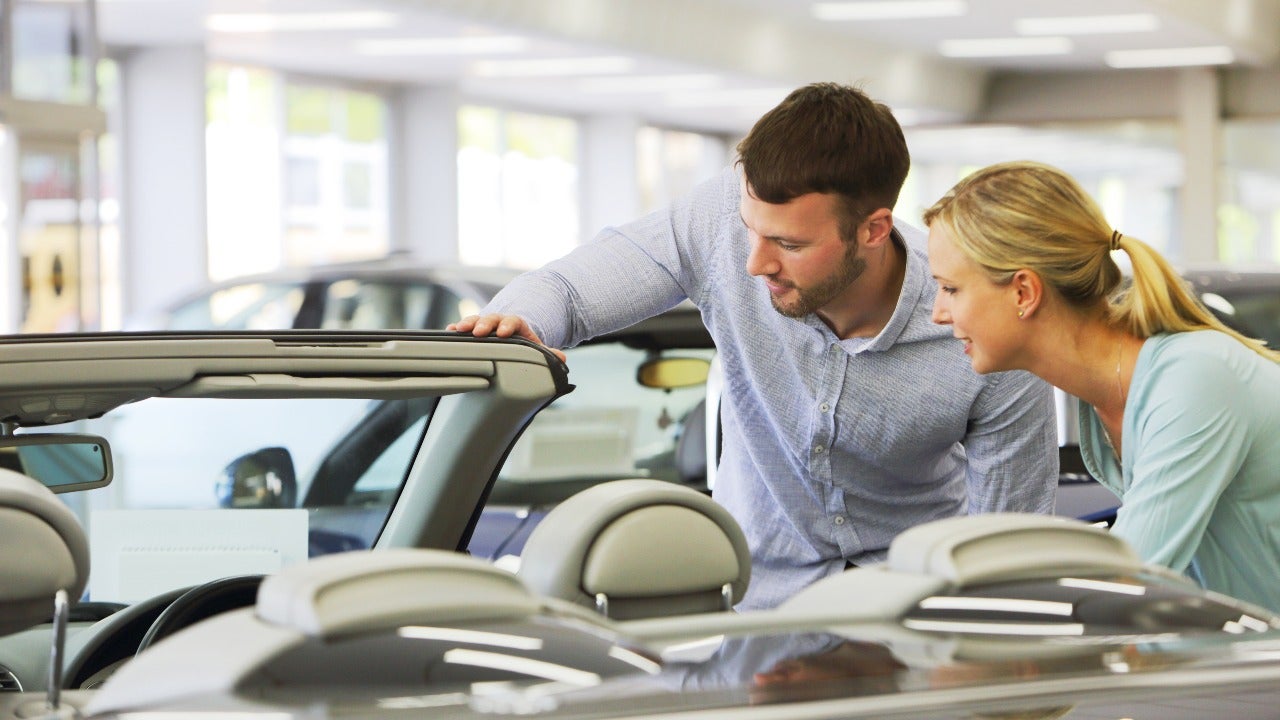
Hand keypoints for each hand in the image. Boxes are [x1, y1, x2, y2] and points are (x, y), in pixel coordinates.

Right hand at [447, 314, 566, 362]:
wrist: (512, 334)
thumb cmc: (522, 343)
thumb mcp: (536, 347)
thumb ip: (547, 352)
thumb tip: (562, 358)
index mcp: (516, 324)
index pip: (513, 321)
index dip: (508, 326)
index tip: (504, 332)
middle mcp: (499, 321)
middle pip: (492, 319)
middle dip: (485, 324)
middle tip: (478, 331)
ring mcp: (485, 325)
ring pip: (476, 320)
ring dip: (467, 324)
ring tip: (458, 329)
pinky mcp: (474, 330)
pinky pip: (464, 328)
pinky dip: (456, 329)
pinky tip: (449, 331)